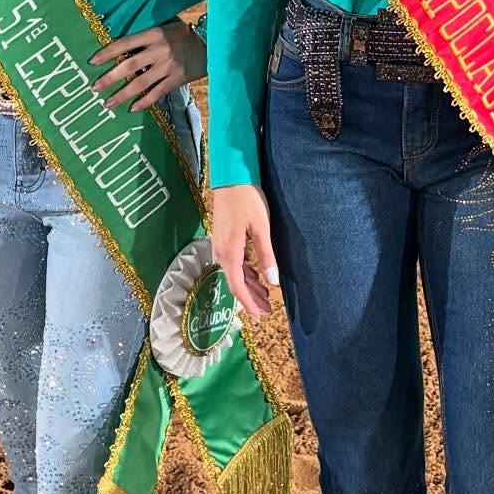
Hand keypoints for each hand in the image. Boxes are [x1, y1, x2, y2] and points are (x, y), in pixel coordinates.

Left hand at [90, 20, 206, 111]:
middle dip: (110, 78)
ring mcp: (168, 67)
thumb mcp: (165, 28)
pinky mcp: (177, 79)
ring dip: (122, 95)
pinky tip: (133, 108)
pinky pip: (157, 93)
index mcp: (154, 35)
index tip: (93, 61)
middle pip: (129, 66)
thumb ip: (146, 38)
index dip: (108, 52)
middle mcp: (160, 51)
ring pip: (140, 83)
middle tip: (95, 88)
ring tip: (108, 103)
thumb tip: (121, 50)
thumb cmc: (183, 35)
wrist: (211, 45)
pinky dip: (144, 102)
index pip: (125, 43)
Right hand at [211, 184, 278, 319]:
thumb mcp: (261, 227)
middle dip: (250, 298)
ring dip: (248, 286)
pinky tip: (255, 275)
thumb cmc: (248, 199)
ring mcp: (220, 244)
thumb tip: (273, 282)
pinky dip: (244, 272)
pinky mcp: (222, 237)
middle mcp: (221, 252)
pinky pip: (233, 262)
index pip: (237, 286)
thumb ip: (266, 255)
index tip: (259, 317)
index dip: (248, 304)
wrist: (231, 176)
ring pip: (234, 272)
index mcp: (230, 252)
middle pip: (235, 282)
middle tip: (266, 311)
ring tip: (264, 297)